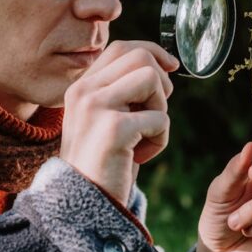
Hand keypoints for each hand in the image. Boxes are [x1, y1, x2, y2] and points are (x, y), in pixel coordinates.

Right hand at [60, 41, 178, 204]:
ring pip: (152, 80)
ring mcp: (96, 107)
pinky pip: (160, 119)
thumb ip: (121, 91)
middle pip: (140, 57)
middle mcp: (84, 91)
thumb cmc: (101, 161)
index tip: (170, 68)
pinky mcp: (114, 129)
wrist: (81, 204)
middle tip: (153, 113)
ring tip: (145, 135)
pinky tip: (139, 156)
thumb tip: (162, 66)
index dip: (153, 52)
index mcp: (81, 86)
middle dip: (160, 84)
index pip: (122, 48)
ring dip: (160, 110)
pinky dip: (159, 140)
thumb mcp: (104, 118)